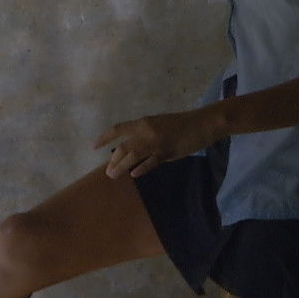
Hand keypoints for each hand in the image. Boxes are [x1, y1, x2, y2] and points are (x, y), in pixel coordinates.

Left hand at [93, 109, 221, 178]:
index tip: (94, 147)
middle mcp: (147, 131)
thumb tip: (132, 150)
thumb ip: (145, 135)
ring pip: (133, 156)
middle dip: (113, 160)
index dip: (105, 138)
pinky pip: (151, 162)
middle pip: (123, 147)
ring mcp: (157, 142)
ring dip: (121, 166)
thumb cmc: (181, 124)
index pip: (118, 129)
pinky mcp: (167, 152)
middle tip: (108, 171)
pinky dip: (141, 168)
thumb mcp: (159, 124)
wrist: (203, 123)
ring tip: (112, 175)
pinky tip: (134, 174)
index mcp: (144, 122)